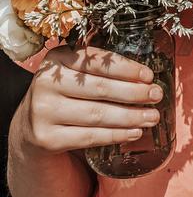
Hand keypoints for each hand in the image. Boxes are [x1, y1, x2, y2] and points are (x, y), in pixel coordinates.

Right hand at [20, 45, 163, 153]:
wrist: (31, 125)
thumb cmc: (66, 92)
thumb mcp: (75, 71)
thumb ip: (100, 68)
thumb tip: (145, 78)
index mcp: (56, 58)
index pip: (96, 62)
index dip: (126, 68)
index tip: (149, 76)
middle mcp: (45, 83)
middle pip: (100, 89)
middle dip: (134, 93)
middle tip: (157, 95)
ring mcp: (43, 112)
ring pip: (98, 114)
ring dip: (131, 116)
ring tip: (152, 116)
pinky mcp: (46, 139)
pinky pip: (90, 137)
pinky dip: (116, 135)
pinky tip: (134, 132)